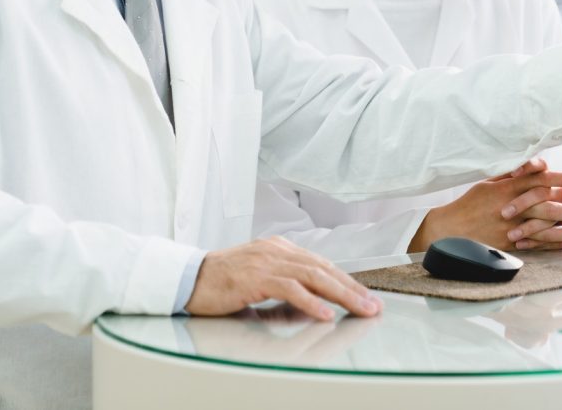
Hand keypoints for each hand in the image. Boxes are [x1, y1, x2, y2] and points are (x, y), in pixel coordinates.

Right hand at [185, 236, 381, 320]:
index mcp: (280, 248)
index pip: (321, 263)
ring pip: (313, 276)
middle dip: (352, 288)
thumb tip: (315, 297)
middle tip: (372, 304)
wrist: (189, 277)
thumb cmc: (223, 281)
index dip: (346, 280)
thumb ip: (285, 280)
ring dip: (341, 294)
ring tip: (360, 308)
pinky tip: (325, 312)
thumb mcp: (260, 276)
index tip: (365, 296)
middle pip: (324, 268)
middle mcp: (278, 250)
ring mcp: (267, 261)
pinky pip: (290, 288)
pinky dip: (310, 301)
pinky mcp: (256, 276)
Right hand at [407, 157, 561, 252]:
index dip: (561, 177)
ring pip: (545, 224)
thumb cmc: (470, 204)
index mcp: (506, 188)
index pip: (539, 179)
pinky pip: (536, 242)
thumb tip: (529, 167)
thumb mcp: (487, 183)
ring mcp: (511, 226)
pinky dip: (553, 242)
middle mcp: (511, 206)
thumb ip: (510, 175)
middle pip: (546, 202)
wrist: (452, 228)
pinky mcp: (509, 242)